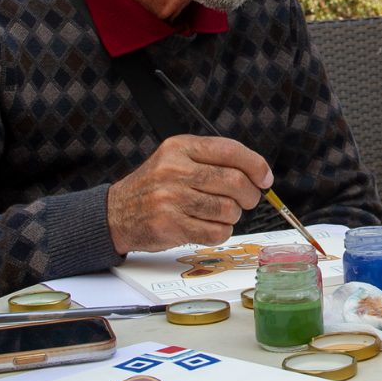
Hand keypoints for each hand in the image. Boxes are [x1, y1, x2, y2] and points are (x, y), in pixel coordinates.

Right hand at [107, 135, 274, 253]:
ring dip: (232, 216)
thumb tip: (257, 173)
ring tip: (219, 214)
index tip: (265, 178)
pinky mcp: (171, 226)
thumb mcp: (176, 159)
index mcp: (180, 148)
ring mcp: (172, 199)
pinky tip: (207, 227)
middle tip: (248, 200)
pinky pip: (217, 232)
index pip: (230, 150)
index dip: (256, 165)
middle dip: (250, 195)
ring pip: (229, 210)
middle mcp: (175, 170)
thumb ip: (212, 160)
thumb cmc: (154, 187)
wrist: (116, 214)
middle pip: (234, 182)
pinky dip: (220, 232)